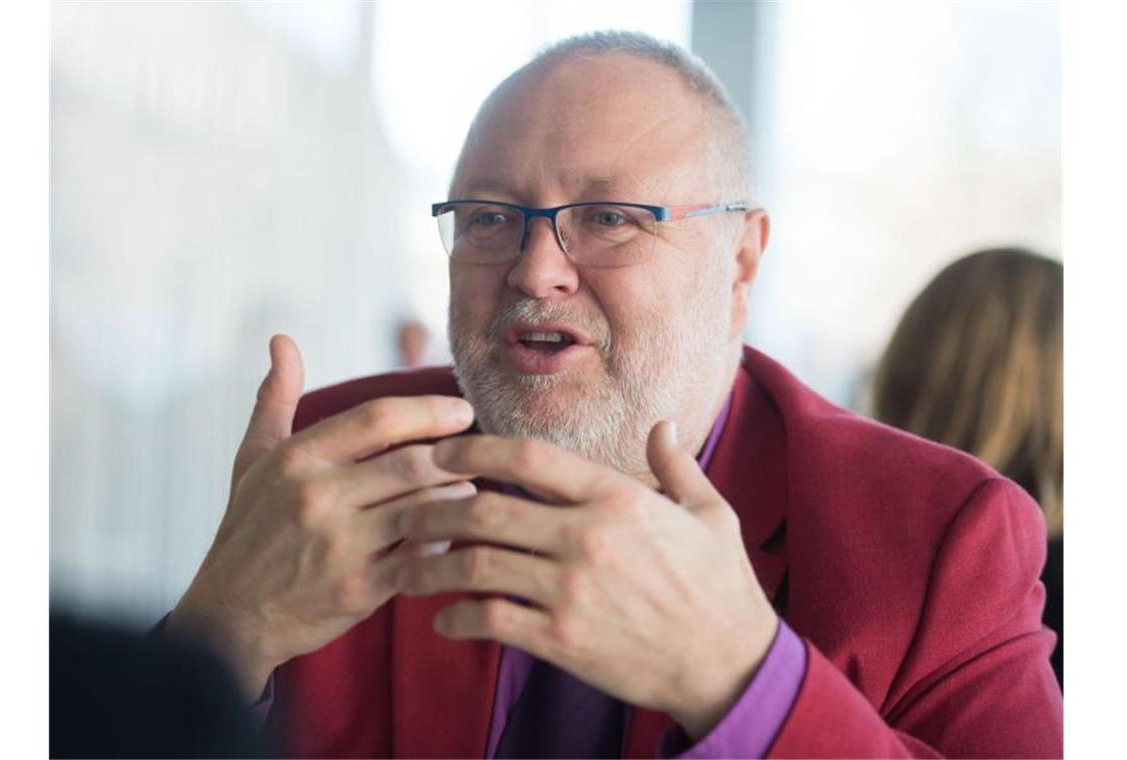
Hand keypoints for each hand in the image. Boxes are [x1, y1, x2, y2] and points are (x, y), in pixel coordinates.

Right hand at [167, 335, 475, 700]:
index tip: (463, 412)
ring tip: (471, 491)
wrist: (228, 618)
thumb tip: (282, 341)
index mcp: (297, 459)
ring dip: (457, 498)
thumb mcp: (252, 461)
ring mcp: (339, 546)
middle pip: (413, 461)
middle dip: (458, 455)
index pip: (379, 418)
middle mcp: (317, 497)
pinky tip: (451, 536)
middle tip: (483, 452)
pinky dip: (443, 544)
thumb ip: (275, 400)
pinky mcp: (358, 590)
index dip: (430, 410)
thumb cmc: (248, 532)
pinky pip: (421, 557)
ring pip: (424, 508)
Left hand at [395, 421, 778, 739]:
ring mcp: (571, 591)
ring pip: (475, 566)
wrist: (729, 665)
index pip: (527, 458)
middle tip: (406, 512)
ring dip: (430, 565)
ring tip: (406, 567)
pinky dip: (457, 619)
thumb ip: (676, 465)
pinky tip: (445, 619)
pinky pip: (491, 621)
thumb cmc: (719, 585)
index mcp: (617, 498)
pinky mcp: (563, 639)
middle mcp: (587, 538)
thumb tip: (663, 424)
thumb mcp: (710, 513)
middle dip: (432, 508)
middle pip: (484, 510)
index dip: (475, 451)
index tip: (443, 453)